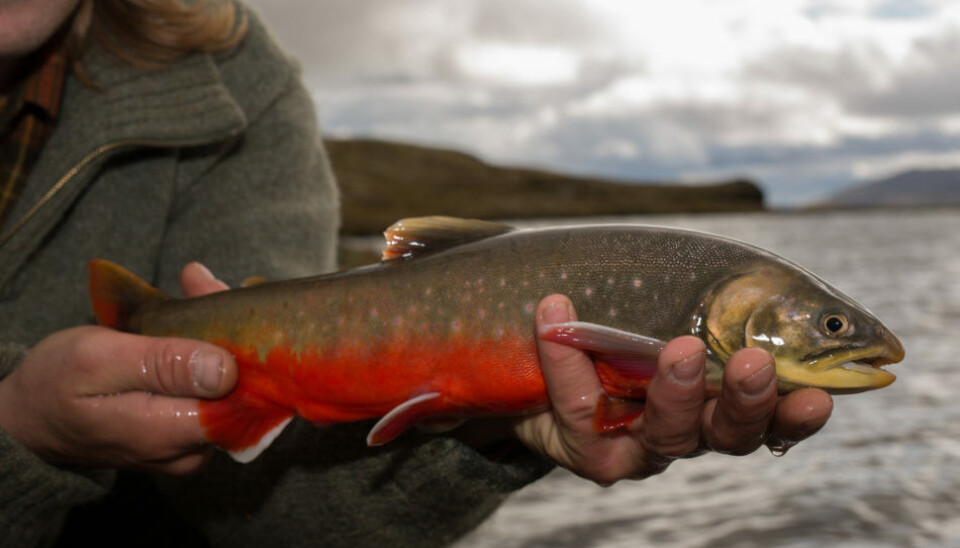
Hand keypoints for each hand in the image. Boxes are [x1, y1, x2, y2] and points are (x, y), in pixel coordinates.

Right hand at [0, 263, 235, 474]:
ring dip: (218, 329)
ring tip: (195, 283)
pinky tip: (194, 307)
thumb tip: (224, 370)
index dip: (241, 343)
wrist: (29, 418)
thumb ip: (161, 365)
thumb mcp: (97, 362)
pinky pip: (212, 386)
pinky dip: (206, 344)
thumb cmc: (55, 386)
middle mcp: (191, 448)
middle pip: (238, 385)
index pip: (240, 394)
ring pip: (228, 382)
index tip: (220, 294)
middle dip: (228, 325)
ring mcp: (192, 443)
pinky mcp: (188, 430)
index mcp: (170, 434)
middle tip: (201, 280)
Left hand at [513, 294, 833, 484]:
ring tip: (682, 348)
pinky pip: (583, 410)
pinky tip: (554, 316)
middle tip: (754, 365)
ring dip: (677, 391)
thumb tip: (765, 278)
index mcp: (724, 396)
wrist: (538, 357)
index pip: (774, 412)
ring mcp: (642, 444)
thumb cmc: (619, 314)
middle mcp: (692, 428)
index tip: (823, 395)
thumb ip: (717, 291)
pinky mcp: (592, 450)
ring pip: (668, 434)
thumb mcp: (675, 293)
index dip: (798, 413)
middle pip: (729, 434)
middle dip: (747, 403)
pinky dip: (568, 361)